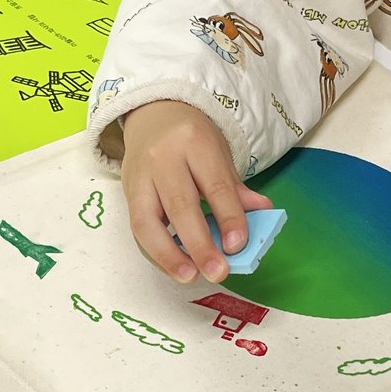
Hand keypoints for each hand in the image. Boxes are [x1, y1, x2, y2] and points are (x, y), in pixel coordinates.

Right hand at [120, 100, 271, 283]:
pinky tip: (175, 265)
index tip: (238, 246)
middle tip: (217, 272)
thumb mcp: (220, 155)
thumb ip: (237, 189)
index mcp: (195, 144)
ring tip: (189, 276)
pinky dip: (156, 251)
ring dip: (168, 255)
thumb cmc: (193, 141)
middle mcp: (163, 158)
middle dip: (199, 244)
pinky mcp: (127, 192)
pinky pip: (138, 227)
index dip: (229, 218)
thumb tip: (264, 213)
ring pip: (147, 221)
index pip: (215, 186)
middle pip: (180, 205)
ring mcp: (140, 176)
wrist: (154, 114)